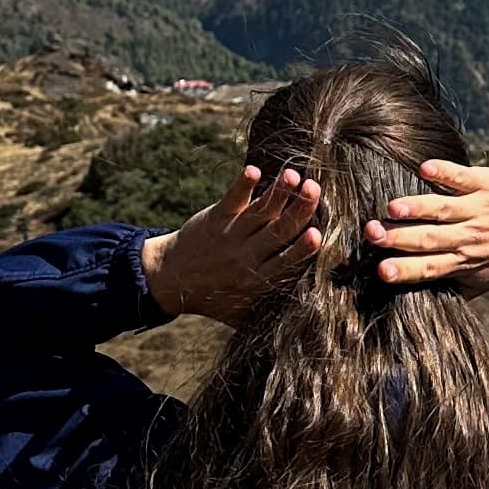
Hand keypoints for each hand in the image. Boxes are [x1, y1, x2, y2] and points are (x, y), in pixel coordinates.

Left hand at [140, 163, 321, 322]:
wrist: (170, 281)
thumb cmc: (214, 298)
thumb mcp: (243, 314)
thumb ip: (273, 312)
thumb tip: (310, 318)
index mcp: (257, 280)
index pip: (284, 261)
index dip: (302, 248)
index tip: (317, 234)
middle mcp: (245, 256)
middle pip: (278, 231)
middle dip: (299, 210)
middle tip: (315, 190)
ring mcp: (230, 235)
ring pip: (259, 212)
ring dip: (278, 193)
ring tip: (294, 175)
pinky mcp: (215, 218)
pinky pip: (231, 200)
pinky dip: (243, 185)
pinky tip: (254, 170)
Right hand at [365, 158, 488, 294]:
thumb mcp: (486, 279)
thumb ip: (456, 288)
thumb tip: (419, 298)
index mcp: (465, 262)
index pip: (430, 268)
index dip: (406, 270)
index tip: (382, 270)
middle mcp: (470, 238)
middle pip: (430, 239)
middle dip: (399, 238)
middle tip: (372, 234)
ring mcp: (478, 209)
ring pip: (443, 210)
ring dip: (417, 208)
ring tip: (393, 208)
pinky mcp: (487, 184)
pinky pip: (463, 178)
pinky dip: (445, 172)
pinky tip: (424, 169)